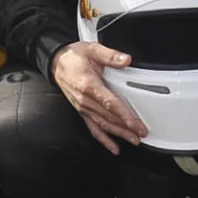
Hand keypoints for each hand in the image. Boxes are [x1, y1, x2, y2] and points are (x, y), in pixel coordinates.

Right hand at [49, 40, 147, 154]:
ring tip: (133, 140)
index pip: (110, 103)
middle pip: (108, 117)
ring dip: (119, 134)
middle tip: (141, 134)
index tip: (135, 124)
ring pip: (103, 125)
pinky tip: (113, 147)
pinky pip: (93, 128)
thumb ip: (110, 55)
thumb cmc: (73, 57)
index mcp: (89, 85)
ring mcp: (83, 107)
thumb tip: (125, 60)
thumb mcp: (92, 49)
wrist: (56, 63)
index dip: (124, 115)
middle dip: (126, 128)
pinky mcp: (82, 111)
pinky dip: (104, 139)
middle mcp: (85, 99)